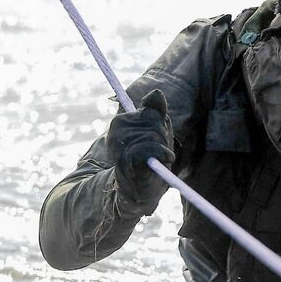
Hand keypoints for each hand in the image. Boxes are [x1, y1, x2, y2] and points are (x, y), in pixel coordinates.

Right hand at [108, 89, 173, 214]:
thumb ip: (155, 110)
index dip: (160, 125)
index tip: (157, 139)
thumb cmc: (148, 157)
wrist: (140, 189)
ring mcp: (119, 146)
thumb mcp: (155, 130)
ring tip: (157, 160)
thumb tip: (156, 92)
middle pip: (154, 123)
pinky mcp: (126, 161)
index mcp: (120, 121)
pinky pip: (150, 149)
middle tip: (157, 153)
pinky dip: (163, 155)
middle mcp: (116, 131)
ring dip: (164, 149)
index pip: (151, 112)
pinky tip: (165, 161)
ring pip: (155, 136)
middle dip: (163, 138)